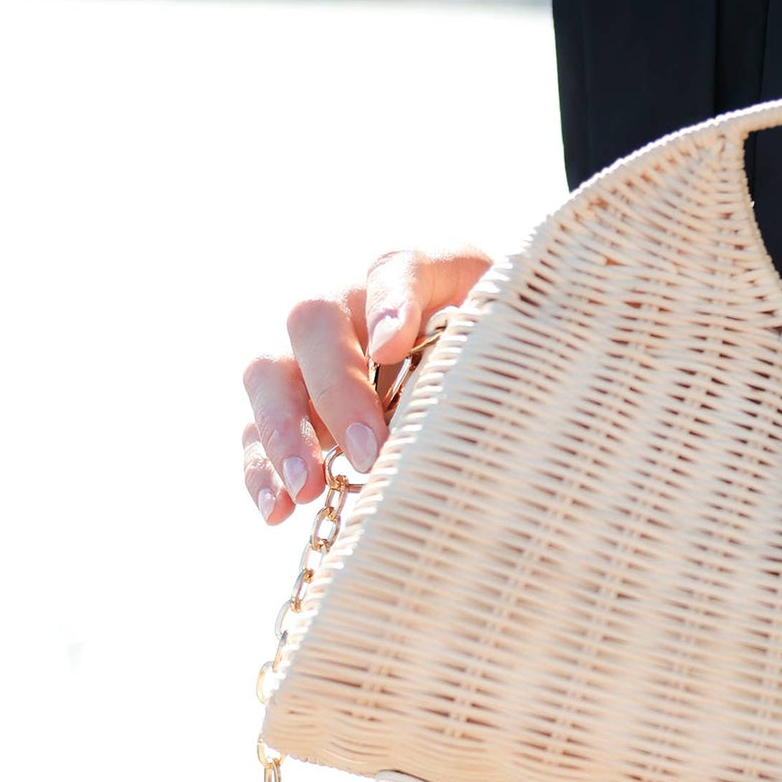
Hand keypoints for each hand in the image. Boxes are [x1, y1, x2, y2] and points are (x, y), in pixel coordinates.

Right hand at [240, 245, 492, 523]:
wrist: (483, 389)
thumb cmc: (502, 368)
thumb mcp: (517, 351)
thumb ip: (518, 354)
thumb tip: (527, 399)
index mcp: (417, 281)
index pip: (398, 268)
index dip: (390, 301)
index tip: (392, 346)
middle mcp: (350, 307)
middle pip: (316, 321)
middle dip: (337, 389)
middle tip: (368, 453)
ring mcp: (310, 359)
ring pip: (270, 372)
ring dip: (284, 431)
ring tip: (309, 489)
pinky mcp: (291, 410)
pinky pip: (255, 431)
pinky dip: (261, 471)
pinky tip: (279, 512)